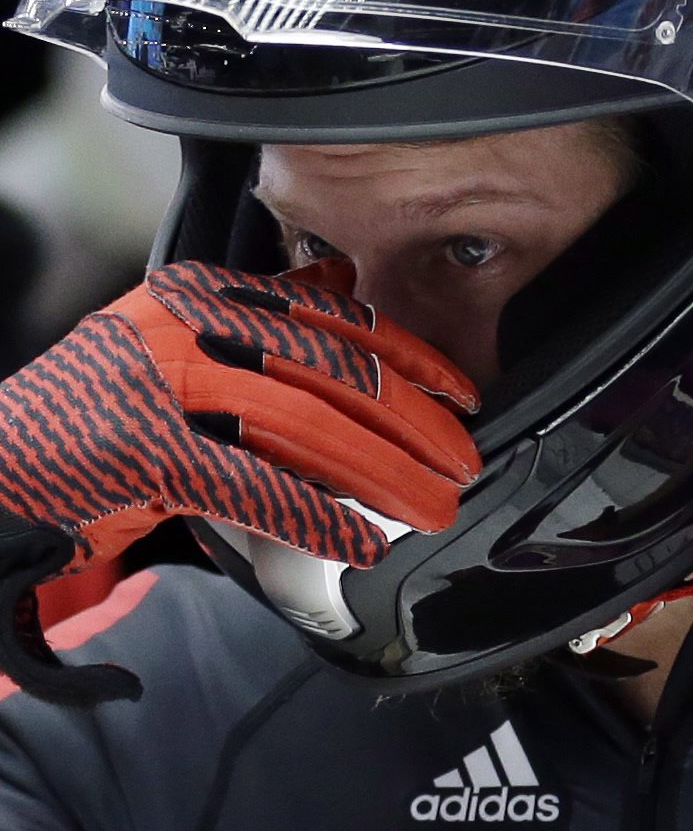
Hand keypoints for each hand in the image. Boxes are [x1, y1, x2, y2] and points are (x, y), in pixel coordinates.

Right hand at [0, 260, 480, 705]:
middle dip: (412, 421)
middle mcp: (187, 320)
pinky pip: (254, 484)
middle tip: (461, 461)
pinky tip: (359, 540)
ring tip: (430, 506)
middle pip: (331, 368)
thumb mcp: (177, 344)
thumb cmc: (92, 416)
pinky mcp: (145, 446)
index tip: (460, 391)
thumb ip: (254, 324)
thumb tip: (342, 299)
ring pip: (305, 424)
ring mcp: (163, 379)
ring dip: (383, 472)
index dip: (408, 356)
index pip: (332, 315)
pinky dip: (315, 515)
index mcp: (204, 290)